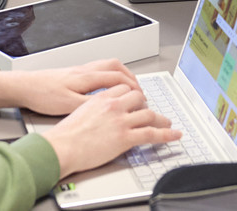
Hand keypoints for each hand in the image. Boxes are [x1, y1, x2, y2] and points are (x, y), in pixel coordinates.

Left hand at [0, 59, 141, 114]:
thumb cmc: (42, 95)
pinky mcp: (72, 74)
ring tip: (127, 86)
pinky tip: (105, 86)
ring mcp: (78, 70)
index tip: (141, 96)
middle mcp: (84, 70)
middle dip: (131, 76)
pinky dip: (108, 75)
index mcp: (86, 77)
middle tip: (139, 89)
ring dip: (120, 74)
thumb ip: (90, 106)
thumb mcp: (68, 105)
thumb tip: (109, 109)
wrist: (24, 86)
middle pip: (115, 65)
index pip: (117, 76)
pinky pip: (98, 69)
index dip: (132, 86)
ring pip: (106, 65)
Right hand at [42, 85, 180, 178]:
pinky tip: (174, 135)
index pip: (124, 89)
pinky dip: (167, 134)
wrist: (62, 146)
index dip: (133, 94)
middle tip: (149, 110)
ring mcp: (121, 121)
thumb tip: (100, 115)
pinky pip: (152, 133)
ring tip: (166, 122)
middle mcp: (113, 105)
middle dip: (146, 104)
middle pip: (138, 97)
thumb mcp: (79, 112)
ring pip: (148, 113)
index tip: (136, 98)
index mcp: (101, 98)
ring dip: (160, 118)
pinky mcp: (125, 137)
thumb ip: (94, 109)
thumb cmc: (65, 134)